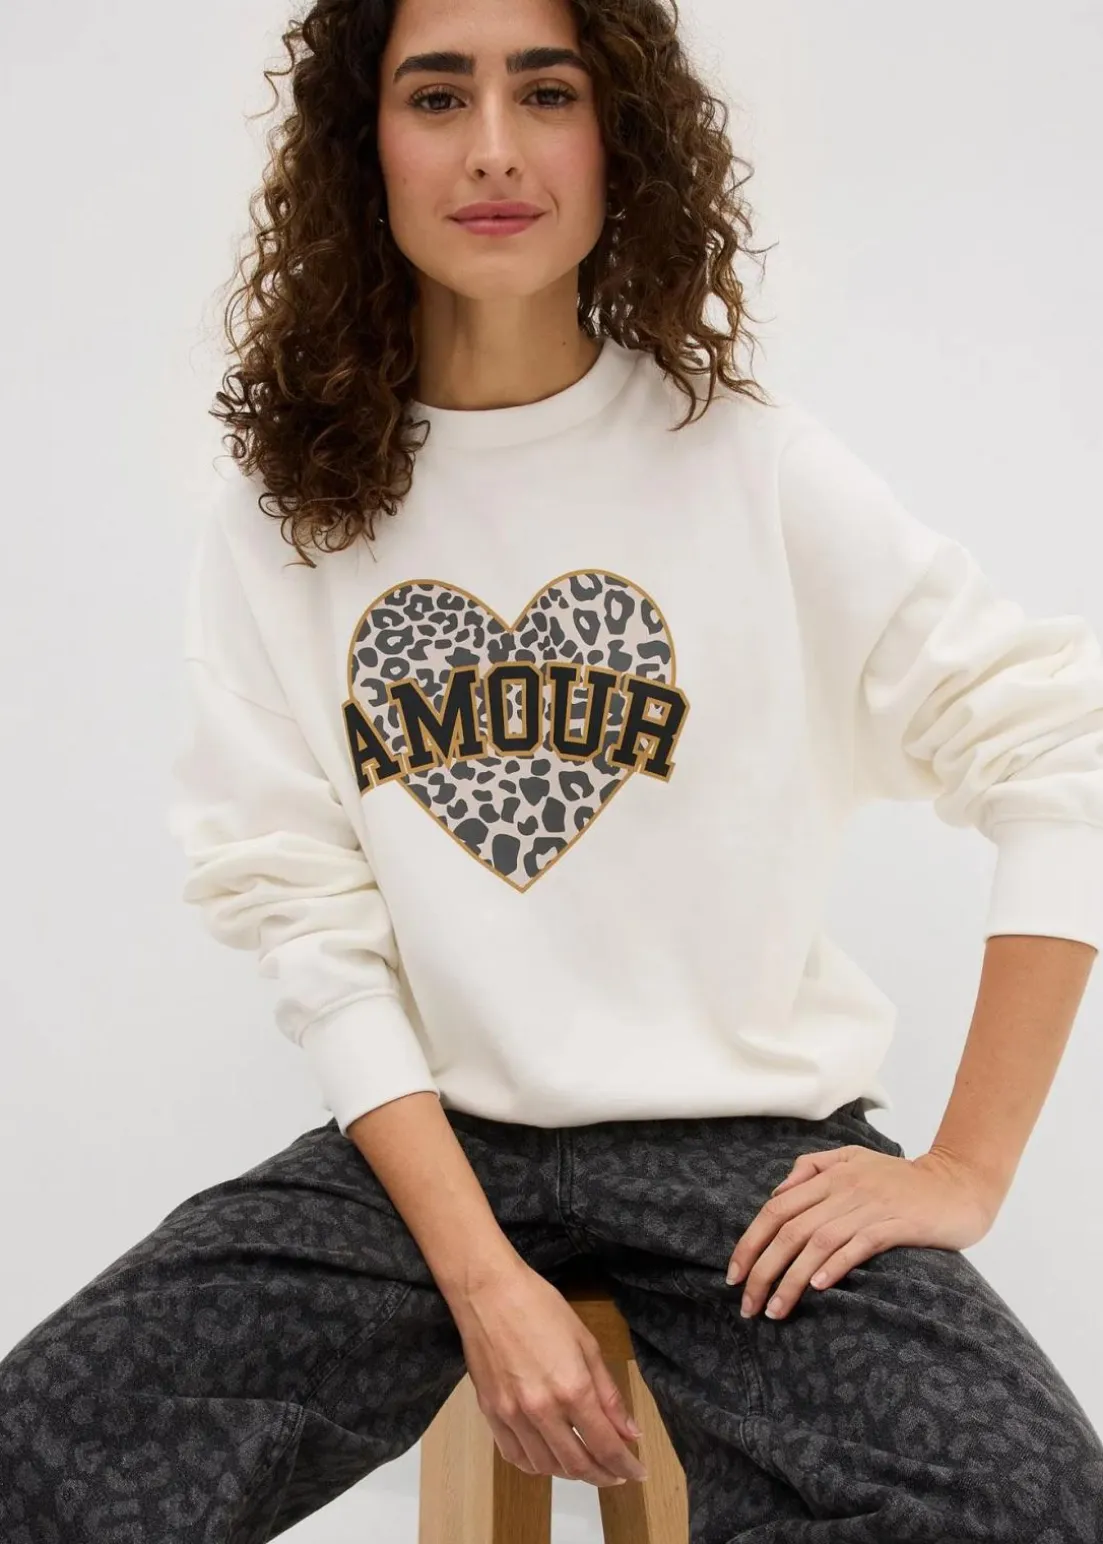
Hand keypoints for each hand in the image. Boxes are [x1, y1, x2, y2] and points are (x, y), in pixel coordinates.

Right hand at [448, 1258, 648, 1487]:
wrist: (487, 1291)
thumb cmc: (540, 1306)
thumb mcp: (586, 1342)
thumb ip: (608, 1393)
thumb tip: (629, 1431)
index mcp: (572, 1389)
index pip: (605, 1445)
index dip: (625, 1465)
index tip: (637, 1472)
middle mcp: (541, 1410)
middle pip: (577, 1464)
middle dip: (602, 1475)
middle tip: (616, 1473)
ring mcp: (512, 1414)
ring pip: (545, 1466)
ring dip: (570, 1472)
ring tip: (585, 1463)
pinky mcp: (490, 1412)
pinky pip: (514, 1455)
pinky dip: (536, 1465)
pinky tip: (548, 1457)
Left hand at [725, 1144, 999, 1321]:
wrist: (959, 1183)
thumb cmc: (903, 1178)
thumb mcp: (854, 1159)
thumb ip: (813, 1167)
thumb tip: (777, 1192)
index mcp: (830, 1175)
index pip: (776, 1209)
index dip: (750, 1242)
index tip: (734, 1276)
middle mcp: (844, 1188)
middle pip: (789, 1229)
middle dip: (762, 1269)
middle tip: (747, 1305)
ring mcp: (869, 1206)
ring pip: (817, 1242)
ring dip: (790, 1279)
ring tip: (775, 1310)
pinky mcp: (896, 1225)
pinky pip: (858, 1245)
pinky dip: (834, 1266)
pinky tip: (816, 1288)